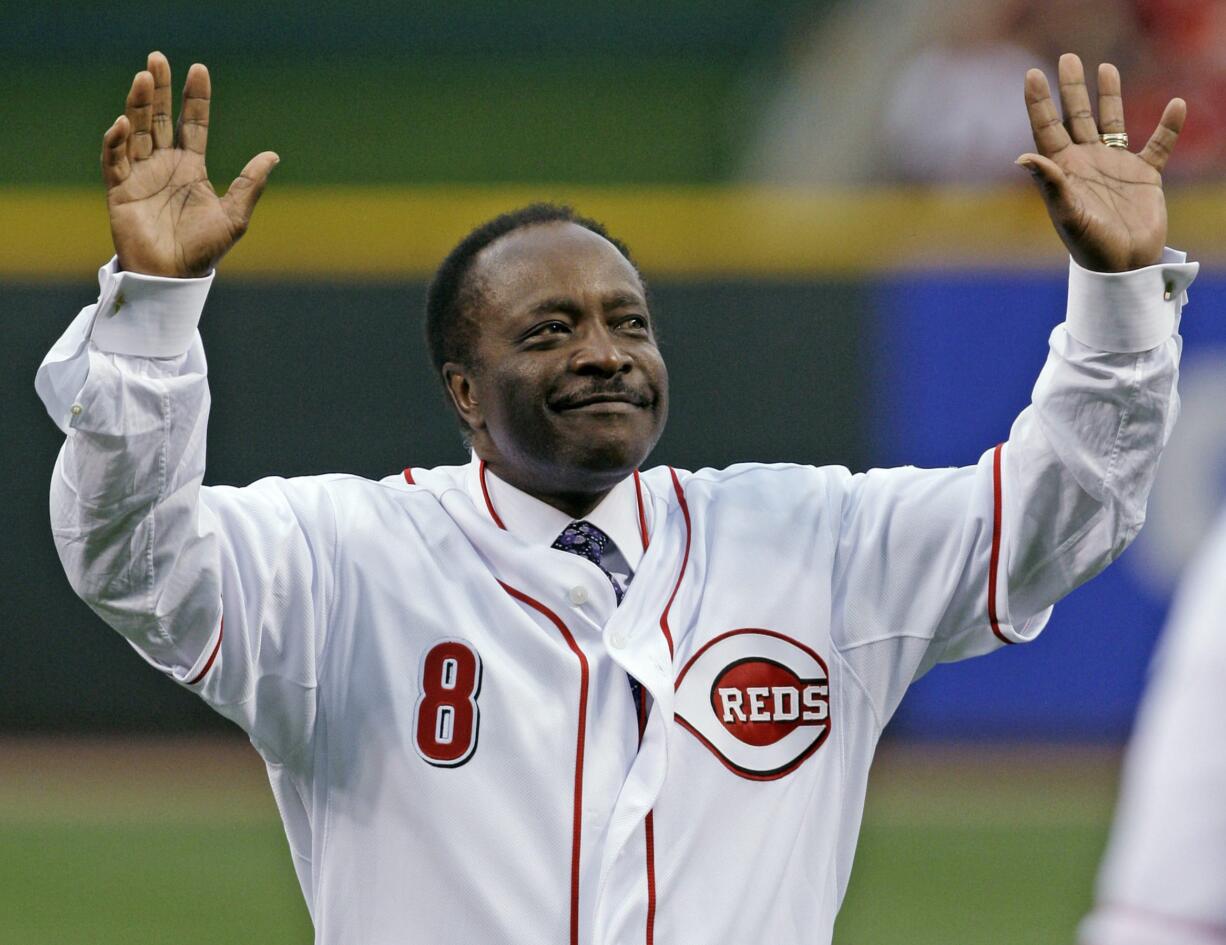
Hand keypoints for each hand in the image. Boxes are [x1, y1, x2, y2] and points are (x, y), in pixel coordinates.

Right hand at [102, 52, 277, 276]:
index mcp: (191, 167)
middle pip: (160, 118)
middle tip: (157, 59)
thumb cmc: (204, 250)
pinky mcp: (119, 190)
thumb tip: (273, 155)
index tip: (198, 70)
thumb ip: (250, 184)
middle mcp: (164, 165)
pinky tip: (125, 124)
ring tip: (143, 78)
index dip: (195, 98)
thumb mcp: (234, 216)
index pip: (193, 124)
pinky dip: (117, 141)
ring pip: (137, 130)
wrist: (173, 277)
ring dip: (138, 104)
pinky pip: (114, 160)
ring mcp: (140, 175)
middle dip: (158, 89)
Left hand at [1018, 53, 1184, 271]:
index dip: (1039, 102)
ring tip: (1104, 68)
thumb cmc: (1090, 246)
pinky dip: (1168, 126)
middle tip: (1068, 57)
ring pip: (1112, 122)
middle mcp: (1086, 163)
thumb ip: (1050, 184)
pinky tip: (1176, 105)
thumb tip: (1024, 157)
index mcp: (1064, 170)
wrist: (1124, 266)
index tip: (1032, 73)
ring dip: (1109, 96)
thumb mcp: (1068, 214)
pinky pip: (1158, 145)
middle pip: (1077, 117)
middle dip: (1071, 88)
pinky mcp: (1144, 175)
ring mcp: (1115, 166)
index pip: (1047, 128)